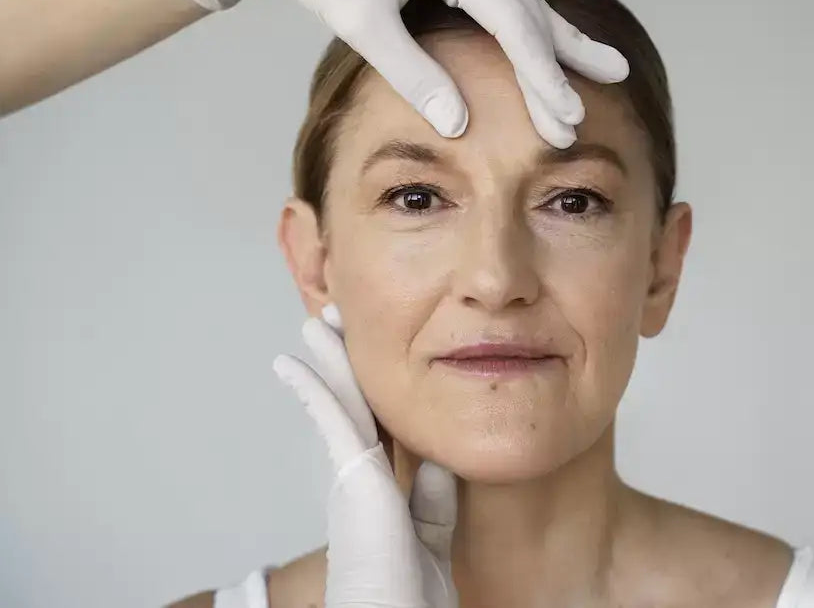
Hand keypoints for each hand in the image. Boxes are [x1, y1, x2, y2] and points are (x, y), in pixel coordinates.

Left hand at [156, 0, 629, 146]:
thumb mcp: (361, 19)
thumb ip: (412, 71)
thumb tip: (459, 124)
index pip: (512, 24)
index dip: (539, 74)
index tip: (561, 114)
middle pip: (530, 14)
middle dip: (558, 68)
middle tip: (586, 112)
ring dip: (570, 36)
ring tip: (614, 65)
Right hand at [272, 304, 457, 606]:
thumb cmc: (411, 590)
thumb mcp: (431, 530)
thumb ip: (432, 494)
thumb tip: (436, 456)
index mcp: (384, 485)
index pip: (380, 421)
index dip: (374, 387)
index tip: (372, 357)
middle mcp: (364, 473)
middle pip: (359, 400)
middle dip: (348, 358)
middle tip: (336, 321)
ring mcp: (355, 471)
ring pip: (344, 398)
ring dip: (329, 357)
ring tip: (315, 321)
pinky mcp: (353, 473)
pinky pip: (332, 417)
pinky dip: (313, 386)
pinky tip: (288, 362)